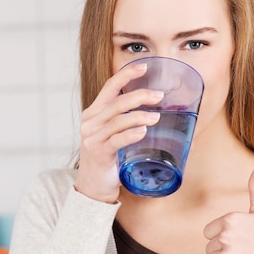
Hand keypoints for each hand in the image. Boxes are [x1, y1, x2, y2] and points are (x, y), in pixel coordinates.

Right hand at [74, 62, 163, 202]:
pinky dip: (131, 134)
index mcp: (95, 113)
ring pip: (118, 120)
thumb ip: (130, 123)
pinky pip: (116, 140)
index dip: (126, 75)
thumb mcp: (115, 136)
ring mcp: (92, 137)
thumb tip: (163, 117)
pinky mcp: (98, 153)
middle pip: (116, 102)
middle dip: (139, 96)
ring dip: (139, 116)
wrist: (92, 188)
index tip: (144, 66)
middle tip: (159, 96)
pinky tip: (142, 132)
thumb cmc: (108, 159)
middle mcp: (90, 122)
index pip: (109, 87)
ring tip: (156, 117)